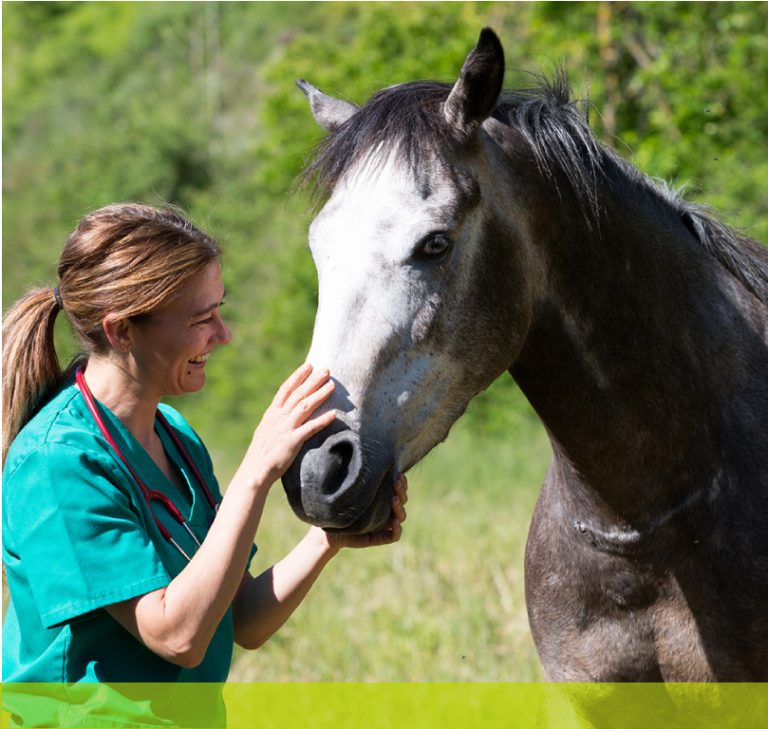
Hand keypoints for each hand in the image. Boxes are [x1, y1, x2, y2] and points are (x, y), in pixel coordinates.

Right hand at [246, 363, 336, 487]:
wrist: (254, 472)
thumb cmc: (261, 453)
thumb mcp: (266, 431)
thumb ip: (276, 420)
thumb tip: (285, 411)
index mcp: (271, 414)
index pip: (285, 389)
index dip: (297, 376)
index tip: (308, 366)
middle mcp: (278, 418)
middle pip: (298, 394)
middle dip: (313, 380)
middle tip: (327, 370)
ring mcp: (285, 429)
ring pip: (305, 406)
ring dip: (320, 394)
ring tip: (332, 386)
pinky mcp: (292, 442)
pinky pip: (310, 428)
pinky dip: (322, 420)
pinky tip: (334, 415)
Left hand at [321, 474, 408, 551]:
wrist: (326, 529)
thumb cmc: (335, 504)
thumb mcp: (344, 487)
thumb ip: (352, 473)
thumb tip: (353, 448)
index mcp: (381, 495)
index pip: (398, 487)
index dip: (402, 481)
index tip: (397, 473)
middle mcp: (385, 508)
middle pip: (402, 499)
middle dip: (402, 490)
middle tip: (395, 482)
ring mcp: (383, 523)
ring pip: (401, 516)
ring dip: (400, 507)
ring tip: (393, 499)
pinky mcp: (378, 537)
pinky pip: (394, 535)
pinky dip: (397, 529)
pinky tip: (394, 522)